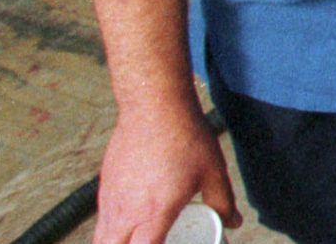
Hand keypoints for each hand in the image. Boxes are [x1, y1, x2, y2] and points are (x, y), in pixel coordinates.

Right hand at [93, 97, 240, 243]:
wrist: (153, 106)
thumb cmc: (185, 137)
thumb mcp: (212, 171)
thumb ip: (222, 201)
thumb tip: (233, 222)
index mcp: (154, 213)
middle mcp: (126, 212)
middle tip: (154, 242)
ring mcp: (110, 200)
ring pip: (102, 239)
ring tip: (140, 238)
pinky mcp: (104, 187)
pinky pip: (102, 221)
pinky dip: (111, 231)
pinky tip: (130, 224)